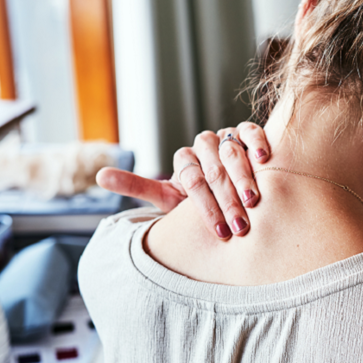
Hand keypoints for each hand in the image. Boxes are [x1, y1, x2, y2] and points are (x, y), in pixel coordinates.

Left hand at [96, 122, 271, 239]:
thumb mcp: (168, 199)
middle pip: (213, 169)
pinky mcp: (246, 132)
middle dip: (227, 200)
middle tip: (239, 225)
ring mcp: (225, 137)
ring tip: (253, 200)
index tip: (218, 231)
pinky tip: (264, 160)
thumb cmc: (197, 203)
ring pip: (231, 151)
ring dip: (244, 177)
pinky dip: (257, 143)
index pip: (192, 180)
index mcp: (183, 160)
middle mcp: (203, 145)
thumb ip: (137, 187)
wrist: (231, 196)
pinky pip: (251, 131)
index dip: (205, 206)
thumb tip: (99, 176)